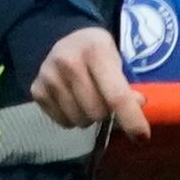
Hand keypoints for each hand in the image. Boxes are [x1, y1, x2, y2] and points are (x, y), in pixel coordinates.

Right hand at [30, 24, 150, 136]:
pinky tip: (71, 101)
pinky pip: (63, 123)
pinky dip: (71, 119)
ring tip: (86, 100)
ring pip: (79, 121)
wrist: (65, 40)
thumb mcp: (116, 61)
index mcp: (95, 51)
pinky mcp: (36, 90)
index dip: (131, 119)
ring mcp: (48, 76)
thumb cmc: (97, 54)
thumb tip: (138, 105)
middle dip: (105, 113)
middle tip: (103, 99)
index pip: (116, 94)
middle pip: (97, 112)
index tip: (142, 138)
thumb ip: (126, 86)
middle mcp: (68, 61)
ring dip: (88, 118)